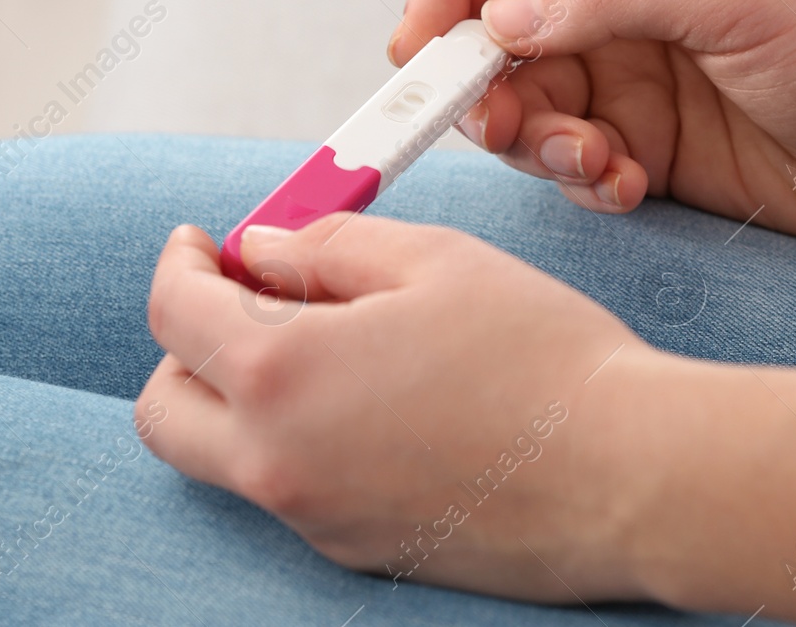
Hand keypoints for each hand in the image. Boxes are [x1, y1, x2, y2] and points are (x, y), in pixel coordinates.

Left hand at [136, 218, 665, 600]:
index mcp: (279, 373)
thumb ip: (326, 245)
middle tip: (245, 302)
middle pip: (166, 410)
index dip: (180, 263)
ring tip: (329, 348)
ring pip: (225, 458)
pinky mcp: (357, 552)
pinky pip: (293, 490)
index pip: (174, 314)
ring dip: (242, 397)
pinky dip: (301, 441)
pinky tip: (380, 406)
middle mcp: (276, 462)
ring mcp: (314, 519)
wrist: (629, 476)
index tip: (202, 243)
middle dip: (186, 347)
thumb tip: (262, 250)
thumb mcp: (431, 259)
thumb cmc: (541, 356)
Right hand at [389, 0, 795, 245]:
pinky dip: (580, 180)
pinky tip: (628, 185)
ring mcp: (628, 79)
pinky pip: (570, 164)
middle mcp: (617, 2)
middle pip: (495, 35)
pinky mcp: (642, 148)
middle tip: (500, 127)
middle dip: (484, 85)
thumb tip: (494, 22)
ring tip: (594, 162)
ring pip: (524, 107)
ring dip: (538, 143)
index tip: (418, 48)